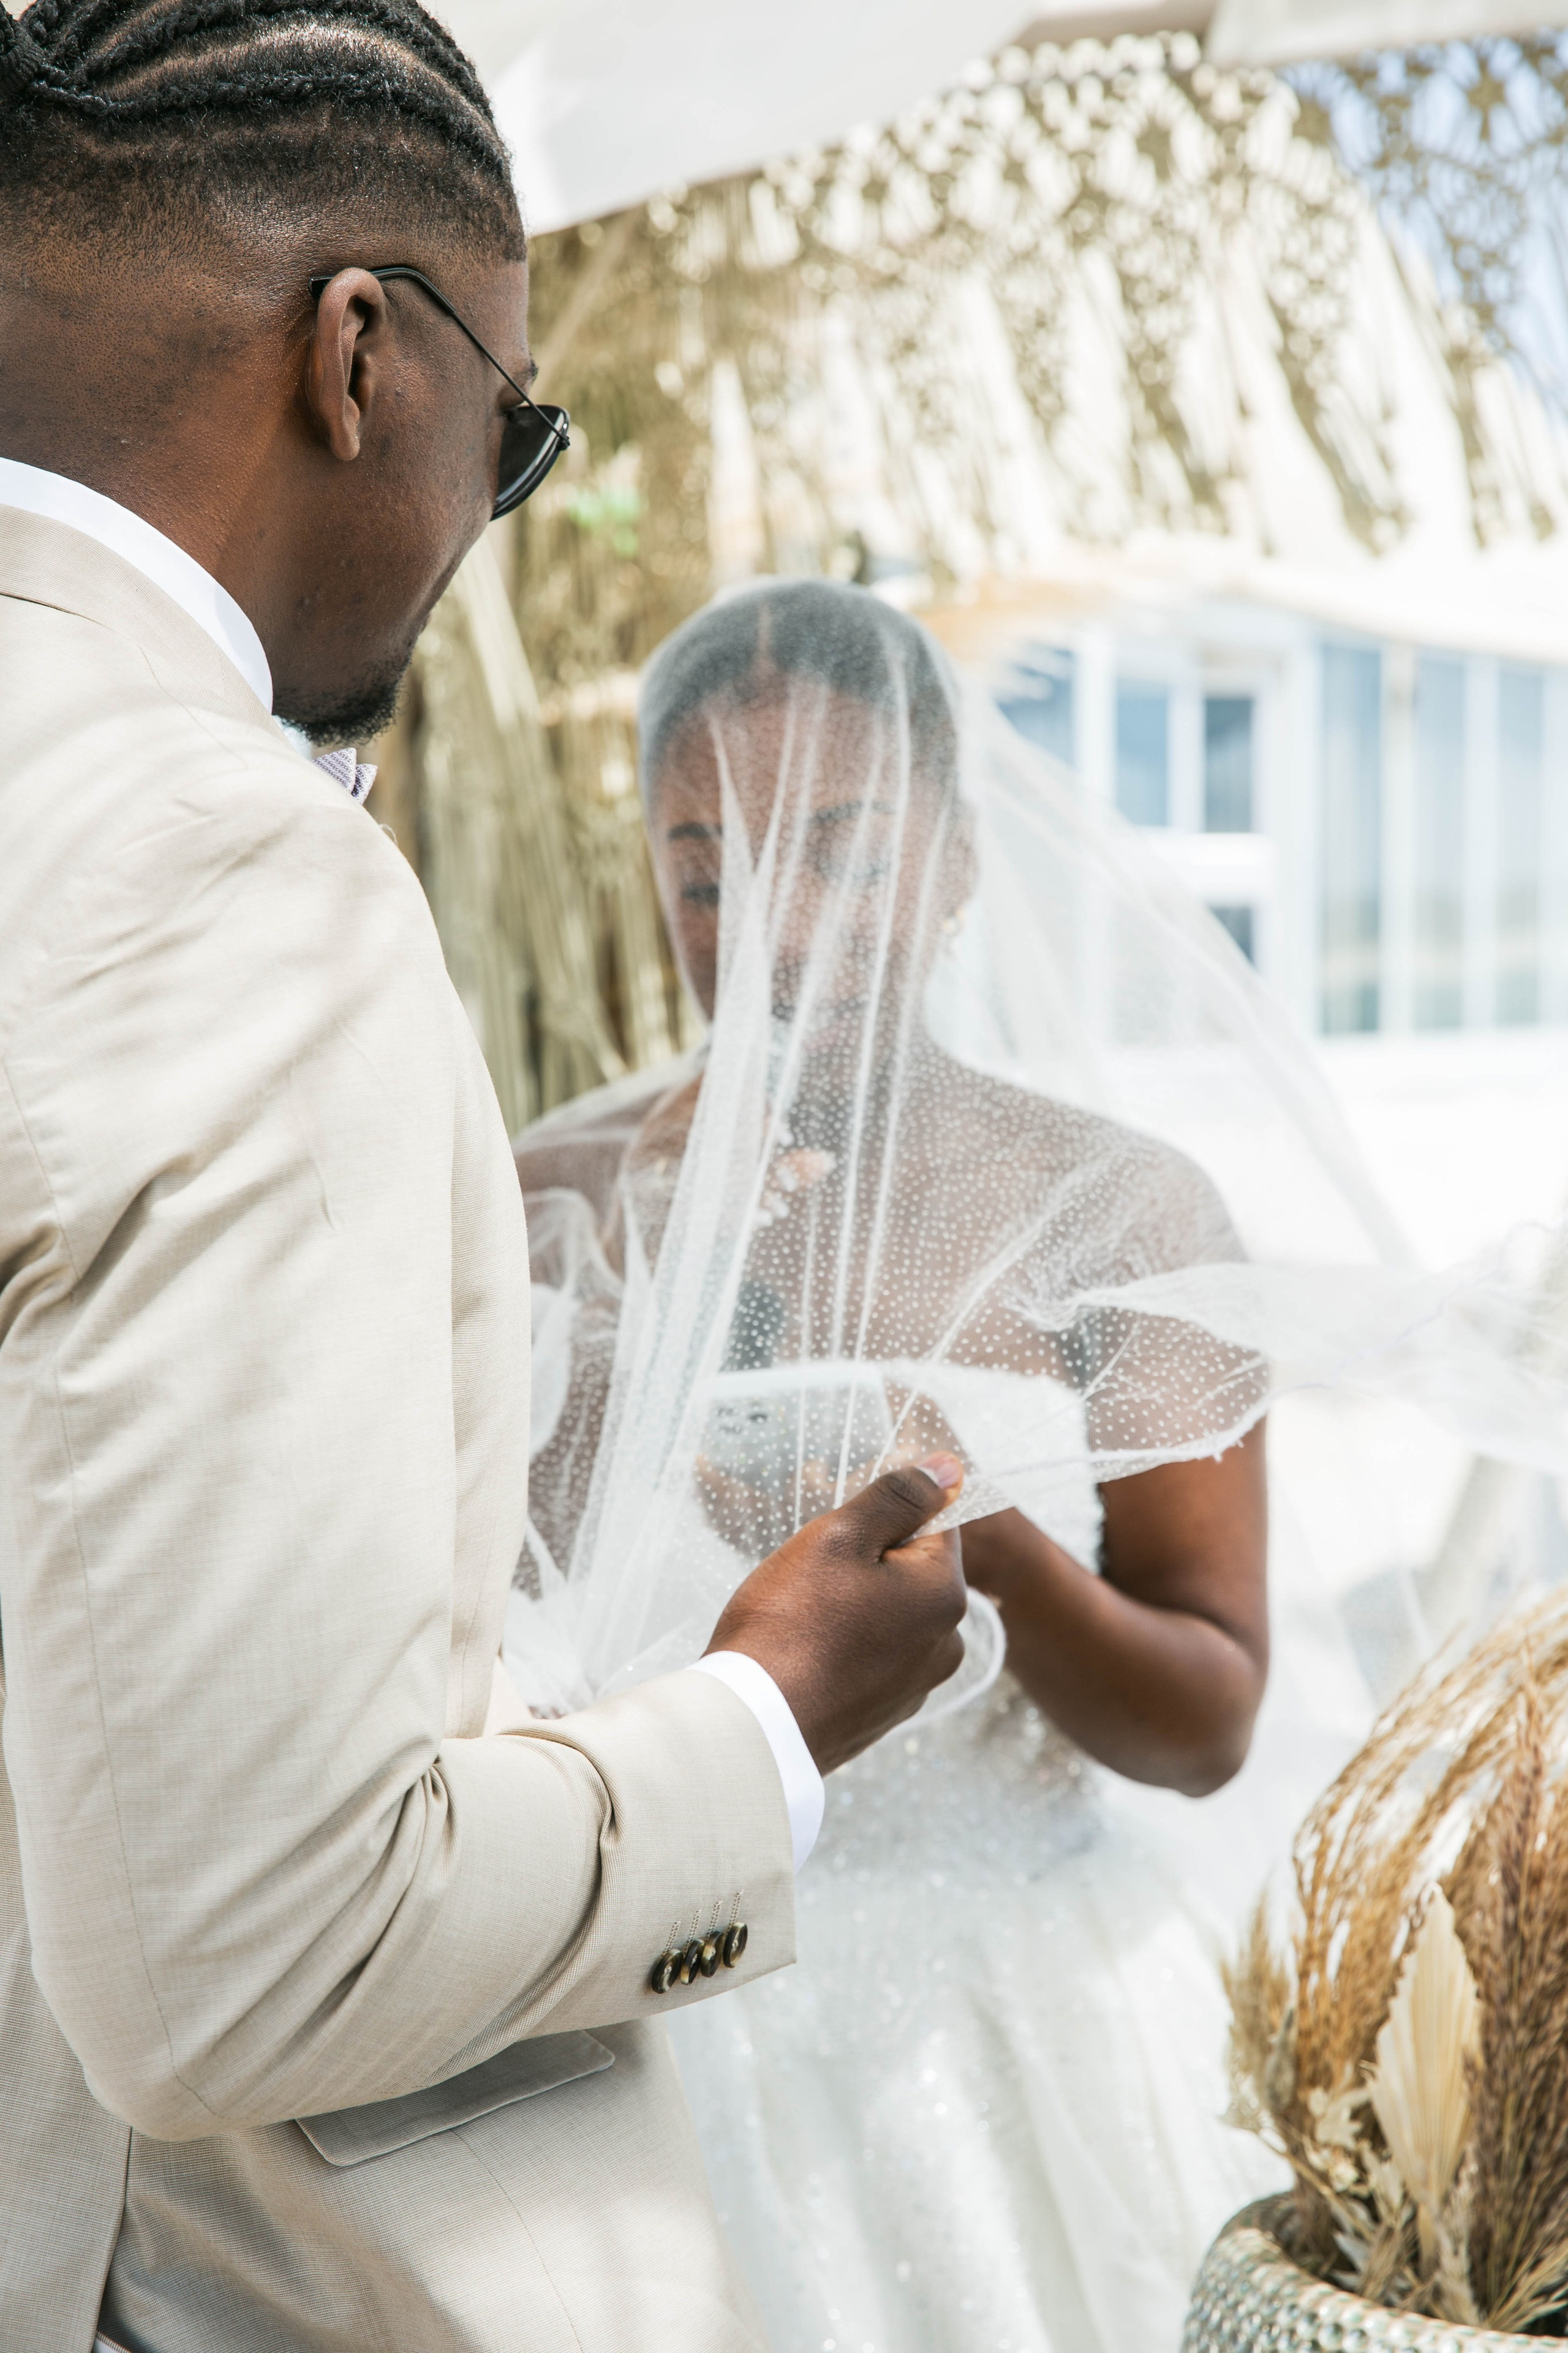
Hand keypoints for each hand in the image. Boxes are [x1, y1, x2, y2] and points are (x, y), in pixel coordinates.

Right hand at [704, 1454, 967, 1774]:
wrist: (752, 1727)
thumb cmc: (790, 1623)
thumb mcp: (839, 1538)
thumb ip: (898, 1498)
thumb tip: (949, 1468)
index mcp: (945, 1594)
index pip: (936, 1522)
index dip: (883, 1515)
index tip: (840, 1533)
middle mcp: (946, 1643)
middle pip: (911, 1570)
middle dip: (866, 1562)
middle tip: (812, 1578)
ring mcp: (917, 1685)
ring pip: (889, 1613)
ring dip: (853, 1605)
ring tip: (803, 1618)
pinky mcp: (886, 1713)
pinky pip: (872, 1657)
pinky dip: (844, 1647)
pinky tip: (804, 1652)